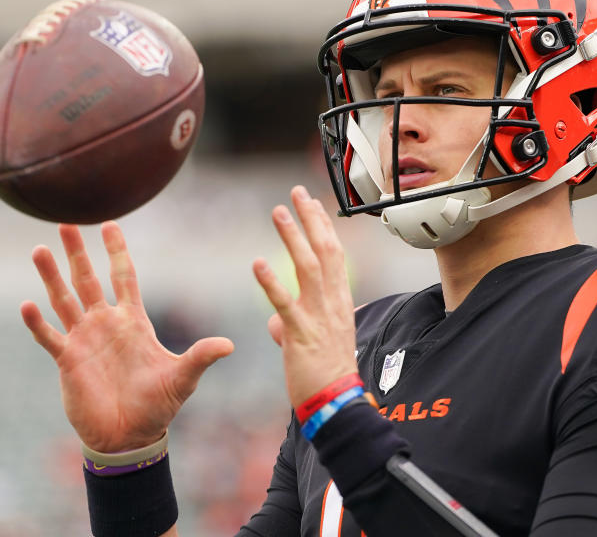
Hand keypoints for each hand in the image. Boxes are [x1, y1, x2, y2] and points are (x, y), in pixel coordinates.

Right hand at [20, 222, 234, 452]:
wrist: (130, 437)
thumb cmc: (158, 406)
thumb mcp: (183, 378)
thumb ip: (201, 357)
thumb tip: (229, 345)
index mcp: (133, 322)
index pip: (124, 277)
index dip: (117, 251)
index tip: (110, 224)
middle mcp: (106, 324)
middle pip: (88, 279)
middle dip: (78, 252)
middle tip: (65, 222)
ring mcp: (84, 340)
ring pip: (64, 300)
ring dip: (51, 276)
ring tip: (39, 249)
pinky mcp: (68, 361)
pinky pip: (49, 337)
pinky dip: (38, 322)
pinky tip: (27, 305)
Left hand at [253, 186, 358, 408]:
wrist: (336, 403)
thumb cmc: (325, 374)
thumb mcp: (312, 343)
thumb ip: (292, 325)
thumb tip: (274, 323)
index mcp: (339, 302)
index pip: (333, 255)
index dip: (323, 227)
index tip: (312, 203)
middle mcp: (332, 303)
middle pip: (325, 251)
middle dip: (311, 219)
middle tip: (297, 192)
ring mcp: (318, 317)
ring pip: (308, 268)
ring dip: (293, 237)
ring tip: (278, 212)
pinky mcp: (301, 335)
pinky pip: (285, 305)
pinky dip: (272, 283)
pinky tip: (257, 264)